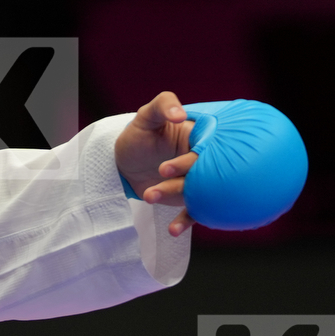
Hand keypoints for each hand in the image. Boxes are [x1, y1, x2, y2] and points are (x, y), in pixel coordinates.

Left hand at [115, 91, 198, 236]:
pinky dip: (185, 221)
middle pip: (206, 172)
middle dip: (184, 178)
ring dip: (175, 196)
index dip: (193, 157)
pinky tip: (174, 230)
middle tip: (160, 173)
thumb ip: (163, 105)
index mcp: (202, 138)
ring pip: (198, 193)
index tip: (168, 165)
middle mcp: (203, 160)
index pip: (209, 148)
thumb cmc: (139, 134)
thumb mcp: (147, 115)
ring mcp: (197, 181)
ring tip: (149, 196)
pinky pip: (193, 212)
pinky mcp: (189, 198)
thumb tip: (179, 114)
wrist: (125, 163)